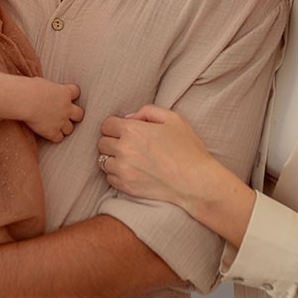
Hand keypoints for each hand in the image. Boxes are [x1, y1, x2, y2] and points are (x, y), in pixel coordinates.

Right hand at [19, 77, 83, 143]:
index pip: (76, 92)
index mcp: (64, 92)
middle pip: (79, 114)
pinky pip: (59, 139)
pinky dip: (54, 137)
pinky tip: (47, 134)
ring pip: (70, 129)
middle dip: (74, 115)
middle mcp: (66, 108)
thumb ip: (48, 88)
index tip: (63, 95)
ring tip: (56, 126)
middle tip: (65, 115)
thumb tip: (43, 88)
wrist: (25, 100)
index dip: (71, 94)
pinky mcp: (52, 132)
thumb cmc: (29, 88)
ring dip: (64, 128)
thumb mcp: (42, 82)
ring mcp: (61, 121)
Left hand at [97, 106, 214, 205]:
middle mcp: (123, 149)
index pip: (106, 125)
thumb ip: (148, 111)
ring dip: (113, 159)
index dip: (115, 126)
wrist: (195, 182)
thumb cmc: (188, 149)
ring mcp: (123, 170)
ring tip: (129, 160)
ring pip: (102, 161)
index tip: (125, 131)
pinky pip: (109, 178)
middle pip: (102, 143)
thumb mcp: (173, 119)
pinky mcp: (125, 186)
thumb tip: (129, 118)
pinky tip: (132, 172)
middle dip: (112, 141)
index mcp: (132, 130)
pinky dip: (117, 174)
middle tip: (128, 145)